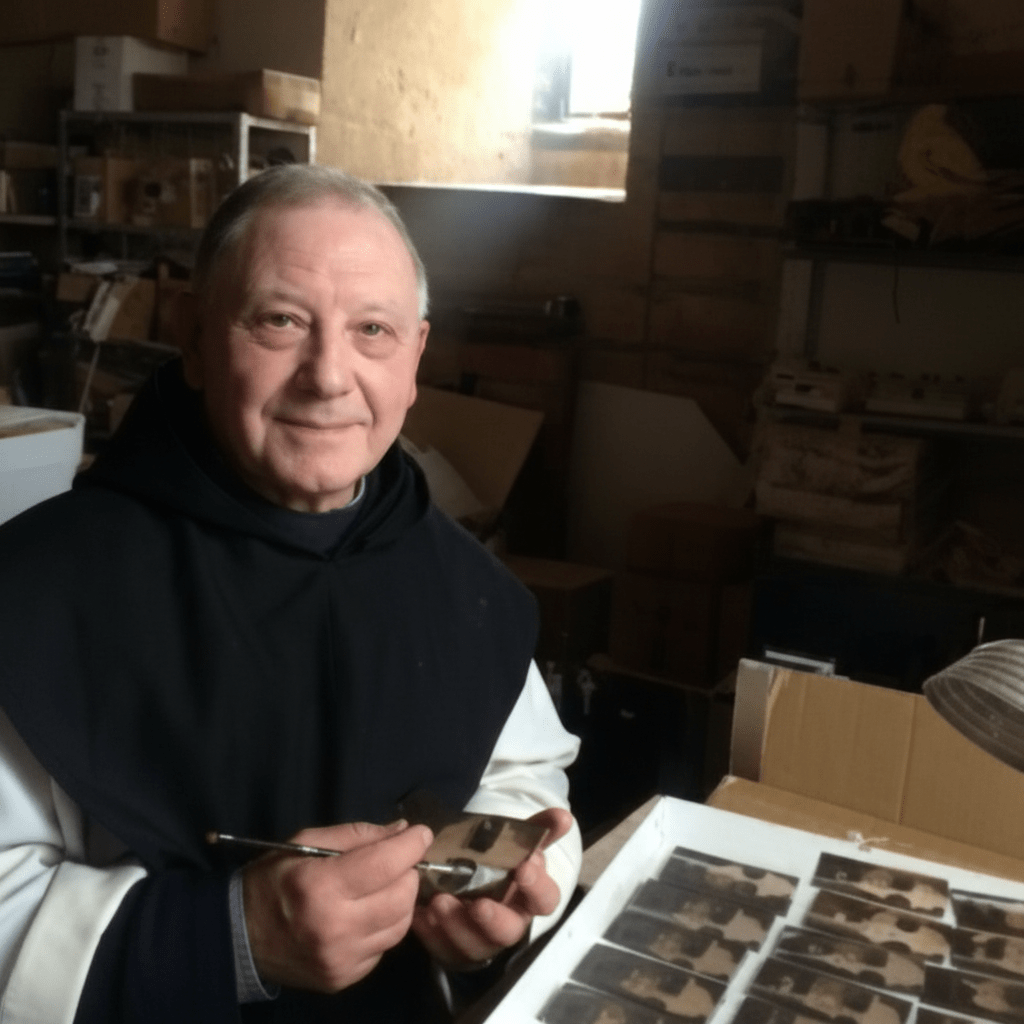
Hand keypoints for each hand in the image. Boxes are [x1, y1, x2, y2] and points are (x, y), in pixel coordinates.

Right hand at [242, 819, 432, 991]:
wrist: (239, 936)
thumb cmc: (274, 879)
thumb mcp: (307, 842)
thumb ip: (357, 835)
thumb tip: (402, 831)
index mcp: (321, 887)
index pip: (385, 865)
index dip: (411, 845)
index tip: (421, 833)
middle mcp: (334, 928)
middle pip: (401, 898)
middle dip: (408, 873)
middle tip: (398, 861)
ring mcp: (341, 959)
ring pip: (400, 926)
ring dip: (401, 900)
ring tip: (385, 886)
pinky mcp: (344, 979)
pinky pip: (383, 947)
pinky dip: (385, 926)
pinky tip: (367, 914)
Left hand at [411, 807, 573, 970]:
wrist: (464, 878)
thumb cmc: (497, 862)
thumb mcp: (515, 843)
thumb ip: (538, 830)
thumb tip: (565, 816)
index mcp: (529, 897)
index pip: (545, 899)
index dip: (537, 887)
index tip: (523, 867)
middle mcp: (508, 923)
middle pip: (509, 931)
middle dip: (493, 919)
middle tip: (478, 903)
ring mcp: (480, 940)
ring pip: (474, 944)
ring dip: (456, 924)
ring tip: (439, 902)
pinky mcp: (452, 949)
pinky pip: (441, 948)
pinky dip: (431, 932)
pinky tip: (421, 913)